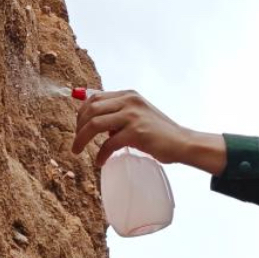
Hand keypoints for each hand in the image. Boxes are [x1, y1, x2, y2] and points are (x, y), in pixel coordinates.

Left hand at [71, 89, 191, 166]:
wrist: (181, 142)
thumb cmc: (159, 133)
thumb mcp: (139, 114)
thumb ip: (120, 114)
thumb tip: (95, 122)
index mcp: (128, 95)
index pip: (95, 98)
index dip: (81, 113)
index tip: (78, 127)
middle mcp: (129, 101)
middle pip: (91, 109)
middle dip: (78, 127)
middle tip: (76, 142)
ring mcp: (133, 116)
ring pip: (95, 124)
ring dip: (81, 139)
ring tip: (77, 150)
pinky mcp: (136, 132)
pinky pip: (109, 143)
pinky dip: (101, 154)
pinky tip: (100, 162)